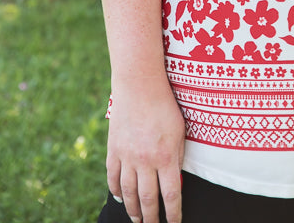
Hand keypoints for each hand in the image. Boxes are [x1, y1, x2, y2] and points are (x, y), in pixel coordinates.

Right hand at [106, 73, 185, 222]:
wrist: (139, 85)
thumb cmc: (165, 105)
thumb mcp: (180, 130)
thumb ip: (177, 157)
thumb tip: (175, 181)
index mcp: (166, 156)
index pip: (171, 195)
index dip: (173, 214)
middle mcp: (145, 160)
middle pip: (148, 199)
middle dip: (151, 218)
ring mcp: (127, 156)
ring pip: (128, 193)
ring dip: (133, 210)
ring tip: (138, 219)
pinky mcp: (113, 149)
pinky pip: (113, 177)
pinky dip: (116, 191)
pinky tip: (120, 198)